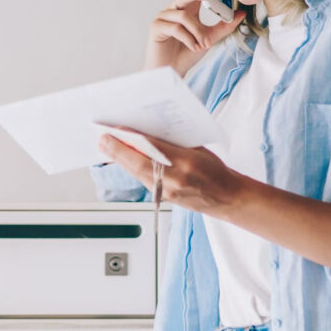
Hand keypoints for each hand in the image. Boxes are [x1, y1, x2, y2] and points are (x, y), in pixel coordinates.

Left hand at [98, 131, 241, 215]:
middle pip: (139, 165)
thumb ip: (173, 144)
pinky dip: (132, 170)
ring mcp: (169, 192)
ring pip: (138, 174)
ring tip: (108, 149)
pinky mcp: (165, 199)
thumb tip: (147, 136)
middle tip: (102, 140)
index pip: (153, 148)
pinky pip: (144, 181)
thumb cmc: (216, 171)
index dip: (131, 140)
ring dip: (121, 161)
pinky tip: (124, 162)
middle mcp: (175, 180)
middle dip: (118, 152)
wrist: (227, 198)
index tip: (116, 131)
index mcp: (186, 162)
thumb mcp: (197, 149)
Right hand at [144, 0, 247, 76]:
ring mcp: (163, 17)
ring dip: (197, 31)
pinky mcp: (156, 28)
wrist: (172, 72)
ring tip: (202, 44)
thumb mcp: (209, 38)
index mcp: (187, 9)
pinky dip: (188, 38)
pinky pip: (175, 28)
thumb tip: (240, 13)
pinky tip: (193, 46)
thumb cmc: (187, 53)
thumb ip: (224, 26)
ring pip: (183, 16)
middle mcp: (174, 10)